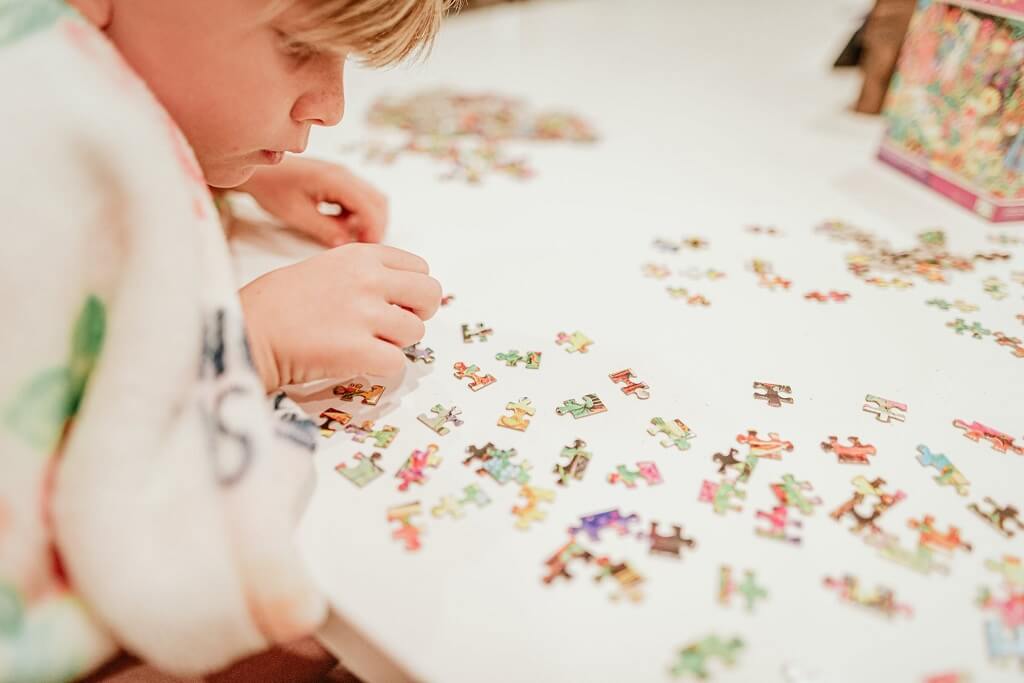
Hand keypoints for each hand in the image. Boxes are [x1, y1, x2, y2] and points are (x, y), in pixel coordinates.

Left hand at [239, 156, 387, 246]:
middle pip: (377, 201)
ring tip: (350, 237)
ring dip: (367, 220)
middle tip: (363, 246)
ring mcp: (342, 175)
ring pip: (371, 199)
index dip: (373, 229)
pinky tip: (340, 225)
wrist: (259, 170)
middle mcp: (343, 174)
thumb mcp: (296, 214)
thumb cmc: (273, 188)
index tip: (369, 248)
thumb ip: (324, 230)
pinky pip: (359, 198)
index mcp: (335, 180)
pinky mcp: (338, 180)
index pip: (369, 206)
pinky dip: (358, 215)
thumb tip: (346, 244)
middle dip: (376, 226)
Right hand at [240, 243, 440, 390]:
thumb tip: (401, 295)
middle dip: (419, 314)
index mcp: (361, 255)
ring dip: (396, 344)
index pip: (420, 268)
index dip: (413, 291)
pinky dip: (384, 369)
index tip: (397, 304)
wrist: (246, 329)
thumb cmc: (277, 303)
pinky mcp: (358, 350)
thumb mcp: (325, 267)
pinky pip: (398, 363)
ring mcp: (364, 314)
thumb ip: (364, 274)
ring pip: (416, 332)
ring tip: (365, 345)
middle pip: (430, 294)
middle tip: (396, 327)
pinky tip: (359, 364)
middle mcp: (368, 279)